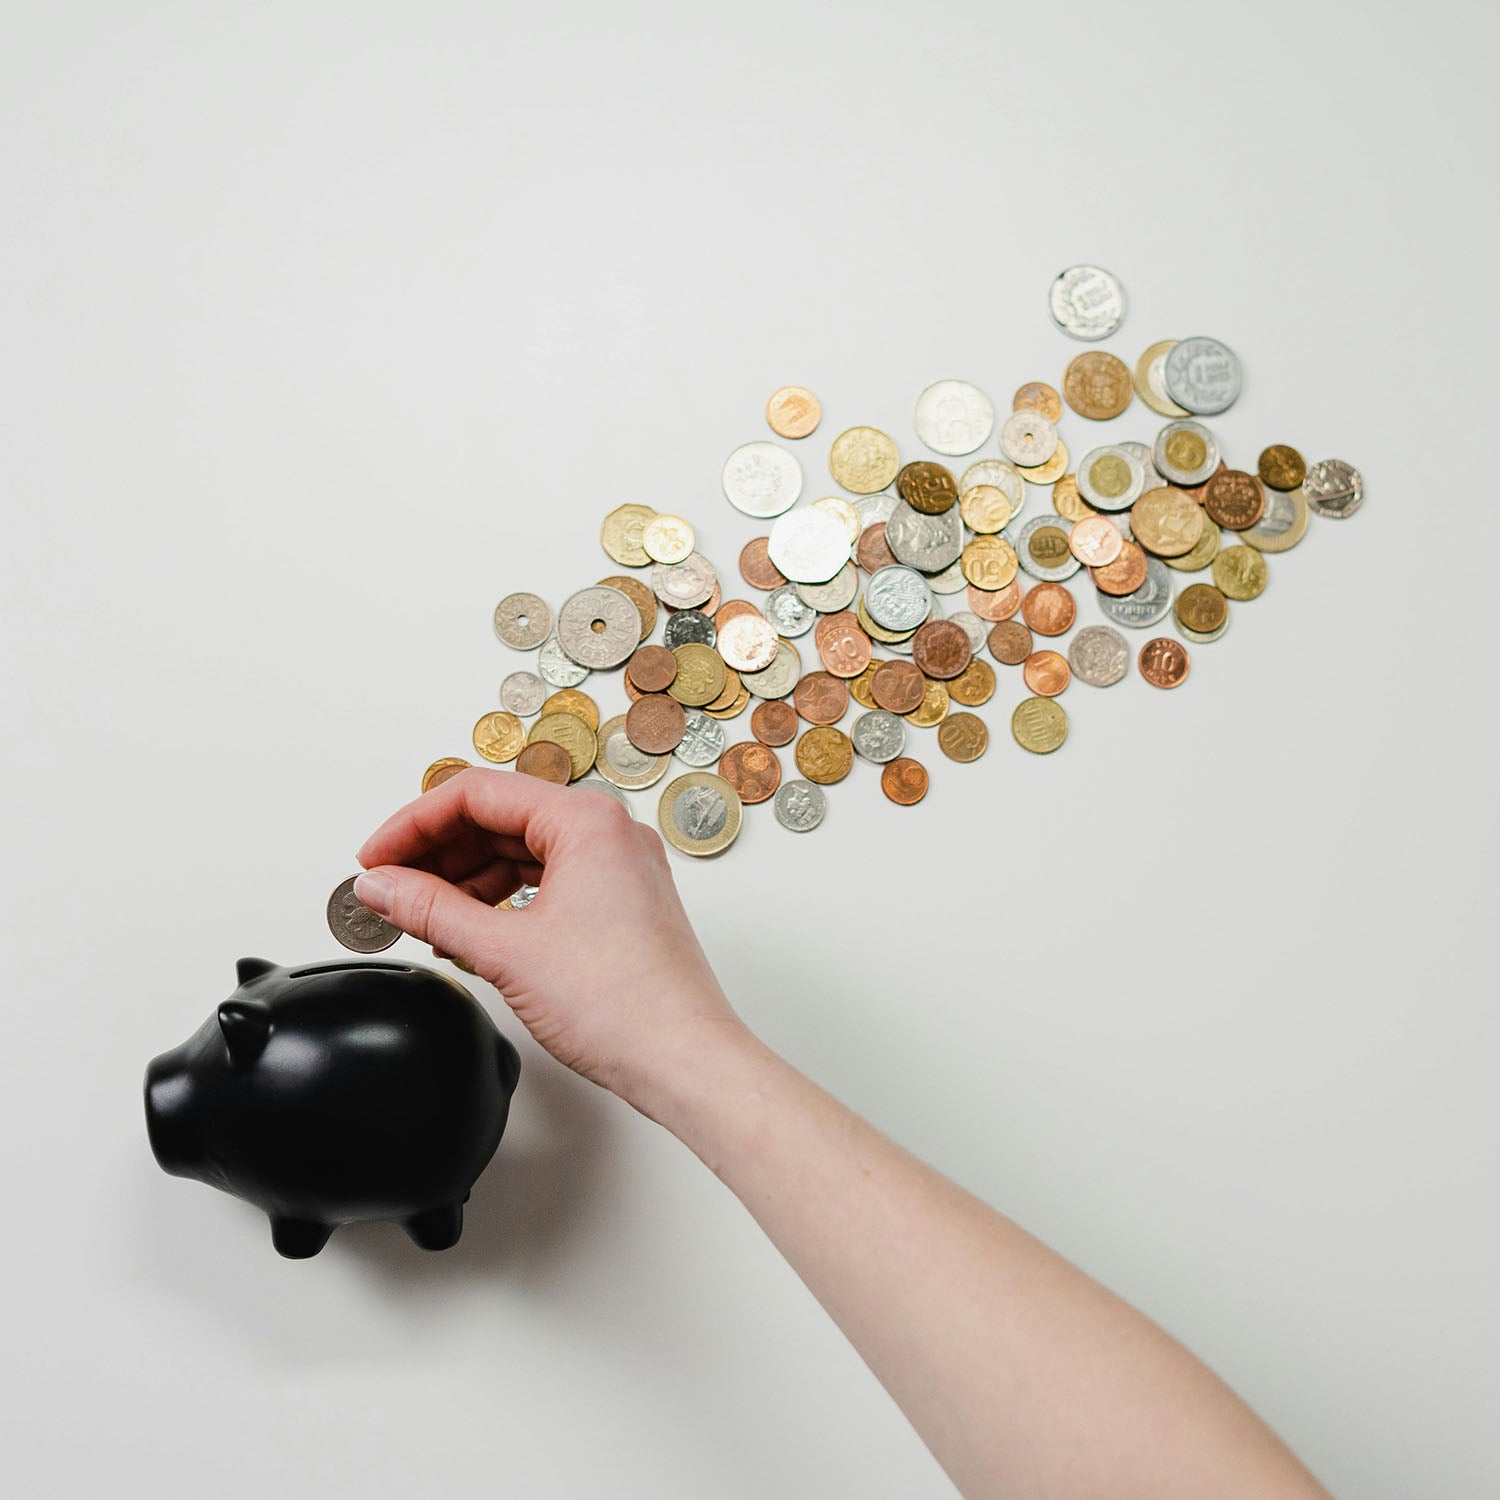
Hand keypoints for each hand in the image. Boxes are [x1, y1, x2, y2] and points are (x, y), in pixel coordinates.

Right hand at [352, 769, 745, 1108]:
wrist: (683, 1060)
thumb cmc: (623, 1005)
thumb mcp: (505, 951)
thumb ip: (431, 909)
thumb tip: (381, 886)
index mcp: (588, 820)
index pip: (477, 794)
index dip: (412, 825)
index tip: (374, 860)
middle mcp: (609, 832)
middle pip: (499, 817)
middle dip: (436, 852)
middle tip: (387, 887)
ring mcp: (619, 867)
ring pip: (521, 850)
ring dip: (465, 878)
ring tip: (419, 914)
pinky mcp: (620, 901)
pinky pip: (546, 879)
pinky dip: (500, 899)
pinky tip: (466, 928)